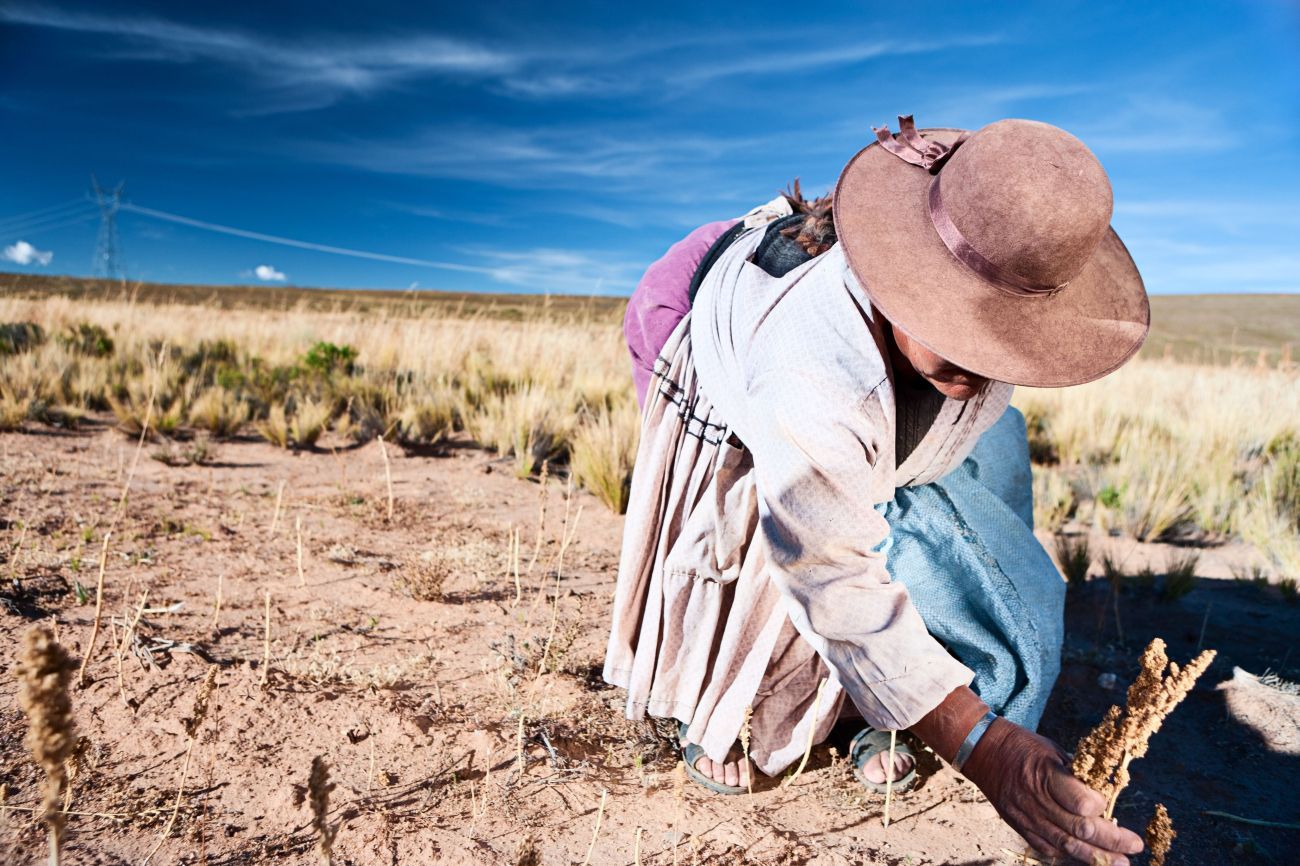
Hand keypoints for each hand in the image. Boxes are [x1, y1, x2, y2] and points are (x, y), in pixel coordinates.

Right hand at [962, 718, 1143, 865]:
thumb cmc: (1024, 747)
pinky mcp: (1019, 826)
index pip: (1080, 803)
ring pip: (1066, 845)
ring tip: (1121, 862)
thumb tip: (1103, 795)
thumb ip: (1077, 775)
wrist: (983, 752)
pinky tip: (1088, 857)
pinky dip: (1070, 855)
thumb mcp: (1053, 750)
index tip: (1107, 803)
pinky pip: (1048, 848)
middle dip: (1112, 841)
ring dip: (1097, 856)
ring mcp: (1026, 816)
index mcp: (1045, 774)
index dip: (1100, 808)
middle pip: (1079, 829)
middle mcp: (1035, 799)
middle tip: (1134, 846)